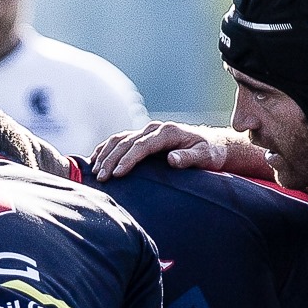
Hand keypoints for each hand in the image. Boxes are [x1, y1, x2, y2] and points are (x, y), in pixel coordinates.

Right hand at [92, 123, 232, 180]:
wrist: (211, 144)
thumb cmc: (209, 154)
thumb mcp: (204, 157)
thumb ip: (189, 158)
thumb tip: (171, 160)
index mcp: (167, 132)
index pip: (142, 145)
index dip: (128, 159)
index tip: (117, 174)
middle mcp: (154, 129)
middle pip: (126, 142)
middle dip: (111, 160)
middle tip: (101, 178)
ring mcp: (147, 131)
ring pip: (119, 139)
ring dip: (105, 155)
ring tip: (95, 173)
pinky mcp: (142, 137)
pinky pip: (119, 140)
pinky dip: (106, 149)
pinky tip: (95, 160)